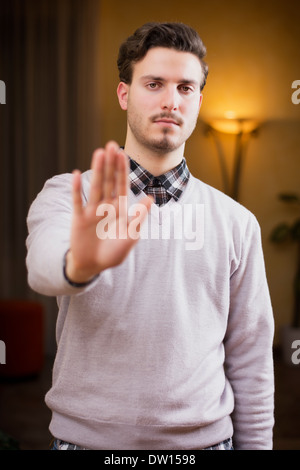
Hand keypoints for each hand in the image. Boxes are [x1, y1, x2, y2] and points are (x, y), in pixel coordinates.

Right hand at [65, 141, 152, 282]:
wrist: (94, 266)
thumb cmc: (114, 252)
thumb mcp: (130, 235)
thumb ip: (139, 217)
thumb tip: (150, 197)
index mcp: (119, 209)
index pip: (121, 185)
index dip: (122, 170)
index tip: (123, 153)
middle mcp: (105, 206)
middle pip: (108, 181)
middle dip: (110, 164)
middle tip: (111, 144)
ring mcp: (91, 211)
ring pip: (95, 187)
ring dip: (97, 170)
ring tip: (99, 153)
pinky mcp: (79, 219)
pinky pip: (78, 202)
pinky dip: (77, 189)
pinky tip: (76, 174)